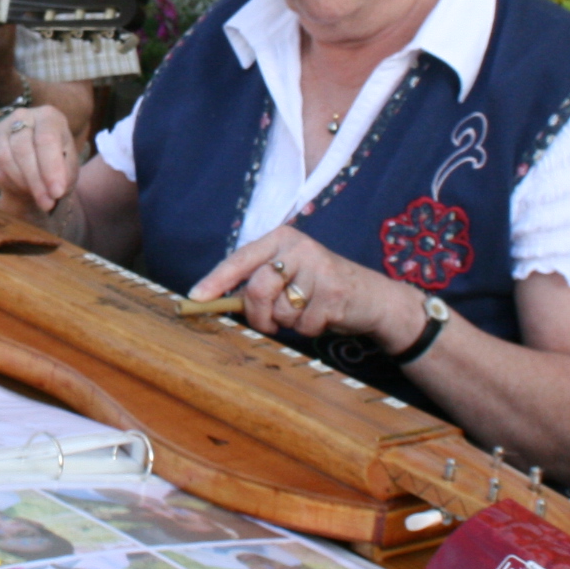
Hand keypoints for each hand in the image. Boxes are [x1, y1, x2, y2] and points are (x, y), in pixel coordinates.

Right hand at [0, 105, 77, 216]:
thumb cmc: (57, 164)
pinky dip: (8, 183)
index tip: (57, 192)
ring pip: (5, 158)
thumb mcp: (68, 169)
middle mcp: (24, 115)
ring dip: (21, 183)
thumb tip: (53, 192)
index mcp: (49, 116)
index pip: (47, 139)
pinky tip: (21, 189)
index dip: (51, 168)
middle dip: (35, 181)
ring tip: (36, 197)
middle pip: (23, 149)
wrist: (36, 163)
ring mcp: (2, 127)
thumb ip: (64, 177)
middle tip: (47, 203)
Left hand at [192, 227, 416, 346]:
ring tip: (309, 310)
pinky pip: (303, 326)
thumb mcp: (290, 275)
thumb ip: (258, 282)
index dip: (216, 280)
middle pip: (257, 289)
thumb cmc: (322, 289)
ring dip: (290, 323)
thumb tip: (217, 300)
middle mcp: (299, 247)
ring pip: (280, 311)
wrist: (373, 298)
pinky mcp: (334, 293)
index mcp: (282, 238)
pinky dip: (310, 330)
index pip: (240, 259)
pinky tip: (325, 316)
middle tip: (271, 323)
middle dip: (259, 315)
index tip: (195, 296)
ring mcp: (318, 268)